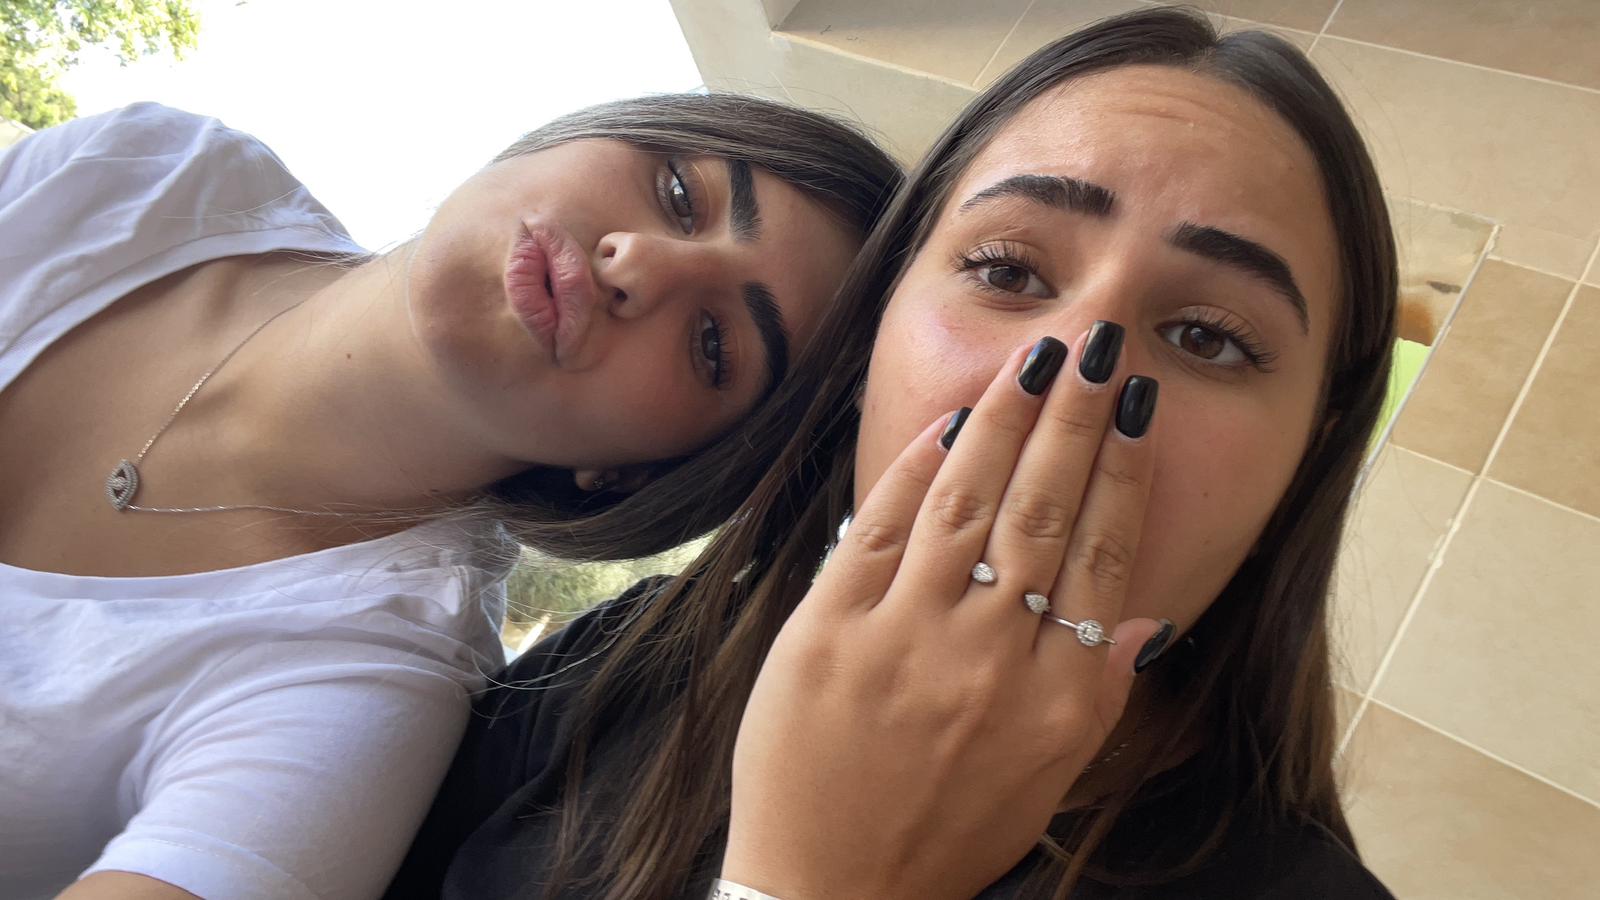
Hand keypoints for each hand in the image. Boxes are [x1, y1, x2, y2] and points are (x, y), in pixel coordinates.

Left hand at [724, 334, 1167, 899]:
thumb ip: (1098, 693)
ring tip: (1035, 360)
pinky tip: (948, 423)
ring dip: (1006, 419)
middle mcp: (993, 658)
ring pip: (970, 500)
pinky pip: (882, 525)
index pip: (1107, 555)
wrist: (828, 888)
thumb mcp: (1048, 779)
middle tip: (1098, 344)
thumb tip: (1147, 619)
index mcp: (1061, 698)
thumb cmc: (945, 833)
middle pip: (1047, 509)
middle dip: (1076, 415)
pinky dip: (916, 468)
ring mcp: (907, 638)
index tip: (1138, 402)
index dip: (1125, 469)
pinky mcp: (829, 628)